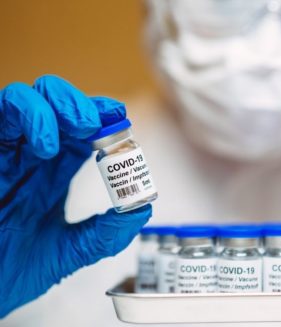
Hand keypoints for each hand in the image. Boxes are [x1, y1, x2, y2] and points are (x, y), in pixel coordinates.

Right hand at [0, 75, 151, 317]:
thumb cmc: (14, 271)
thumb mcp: (70, 252)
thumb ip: (106, 233)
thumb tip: (142, 208)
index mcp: (54, 173)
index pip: (81, 131)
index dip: (101, 117)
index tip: (120, 118)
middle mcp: (29, 158)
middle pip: (54, 106)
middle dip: (79, 104)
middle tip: (97, 123)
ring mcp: (4, 156)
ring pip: (23, 101)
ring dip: (54, 104)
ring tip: (79, 128)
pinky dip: (24, 116)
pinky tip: (45, 145)